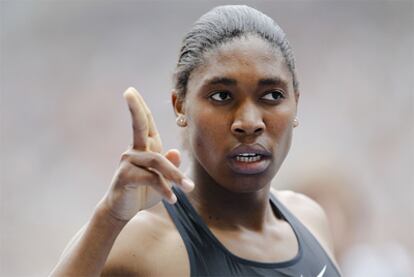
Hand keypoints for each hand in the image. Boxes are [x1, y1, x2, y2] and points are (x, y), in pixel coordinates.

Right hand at [102, 87, 193, 220]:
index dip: (139, 106)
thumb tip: (175, 152)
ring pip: (157, 161)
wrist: (123, 210)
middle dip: (135, 108)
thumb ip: (170, 166)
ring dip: (175, 175)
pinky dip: (164, 189)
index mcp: (145, 146)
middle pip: (138, 126)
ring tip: (189, 187)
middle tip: (127, 91)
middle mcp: (135, 150)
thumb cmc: (143, 191)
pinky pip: (151, 178)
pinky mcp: (125, 176)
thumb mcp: (162, 179)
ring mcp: (128, 162)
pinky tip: (172, 200)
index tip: (130, 90)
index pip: (144, 123)